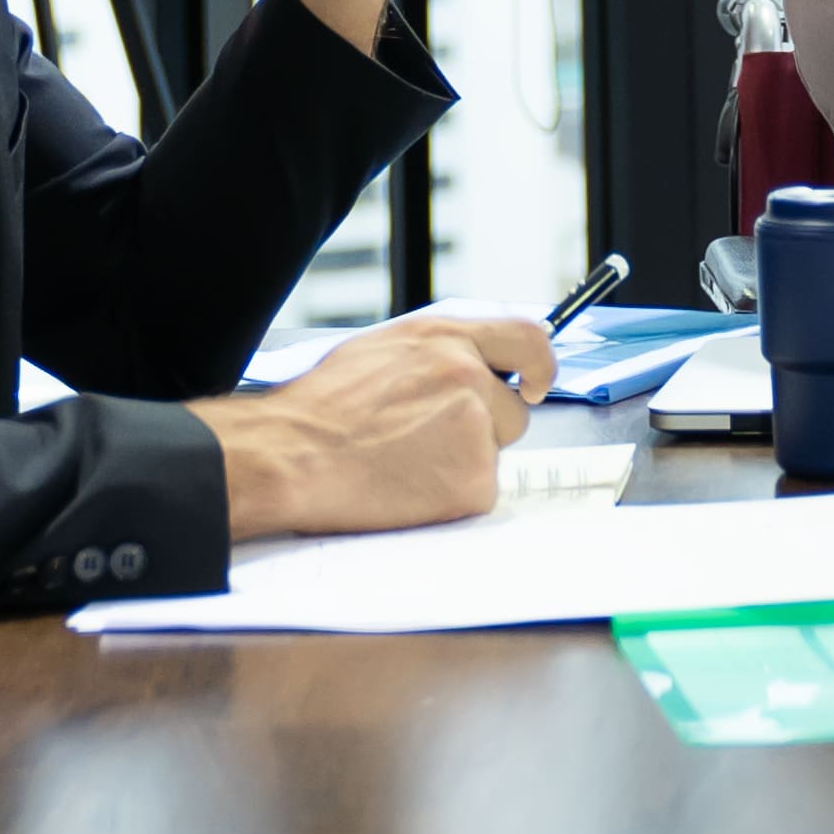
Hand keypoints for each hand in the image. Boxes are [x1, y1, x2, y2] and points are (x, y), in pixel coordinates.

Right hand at [197, 312, 549, 540]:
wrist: (294, 456)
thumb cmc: (321, 408)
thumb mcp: (381, 351)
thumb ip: (436, 352)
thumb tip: (470, 361)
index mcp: (445, 337)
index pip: (527, 338)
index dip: (539, 365)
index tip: (535, 384)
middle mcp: (469, 375)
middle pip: (512, 412)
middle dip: (484, 430)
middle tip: (432, 443)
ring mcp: (475, 428)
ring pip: (493, 454)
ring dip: (462, 462)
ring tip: (405, 462)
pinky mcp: (473, 480)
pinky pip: (477, 492)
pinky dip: (449, 496)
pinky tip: (407, 487)